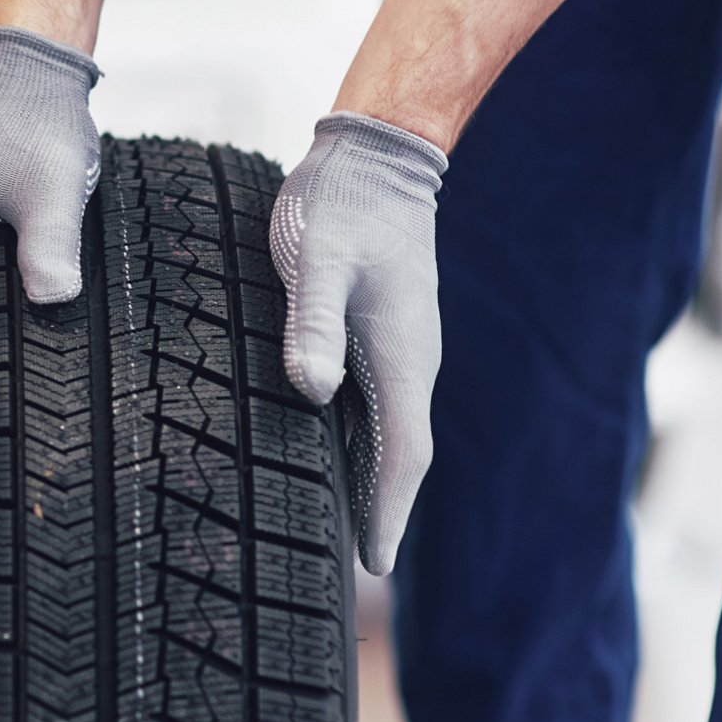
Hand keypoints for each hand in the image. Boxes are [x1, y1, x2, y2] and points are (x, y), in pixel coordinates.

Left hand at [270, 112, 447, 575]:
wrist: (377, 153)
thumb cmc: (341, 204)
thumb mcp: (317, 259)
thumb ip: (312, 323)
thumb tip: (314, 392)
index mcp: (401, 357)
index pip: (402, 455)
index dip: (388, 512)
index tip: (375, 565)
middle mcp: (409, 362)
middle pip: (398, 456)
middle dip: (382, 513)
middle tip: (355, 569)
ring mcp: (399, 348)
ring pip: (387, 433)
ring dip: (371, 482)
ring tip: (342, 531)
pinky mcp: (383, 332)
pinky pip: (375, 405)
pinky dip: (359, 443)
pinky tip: (330, 456)